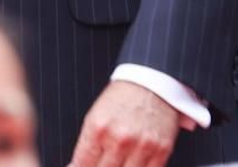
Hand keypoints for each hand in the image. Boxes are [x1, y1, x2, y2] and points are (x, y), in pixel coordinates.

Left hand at [68, 80, 184, 166]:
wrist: (152, 80)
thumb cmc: (122, 98)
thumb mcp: (95, 116)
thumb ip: (86, 145)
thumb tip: (75, 166)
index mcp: (98, 129)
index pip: (82, 165)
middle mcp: (119, 139)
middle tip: (104, 160)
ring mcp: (141, 146)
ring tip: (119, 160)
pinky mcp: (161, 149)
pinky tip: (133, 163)